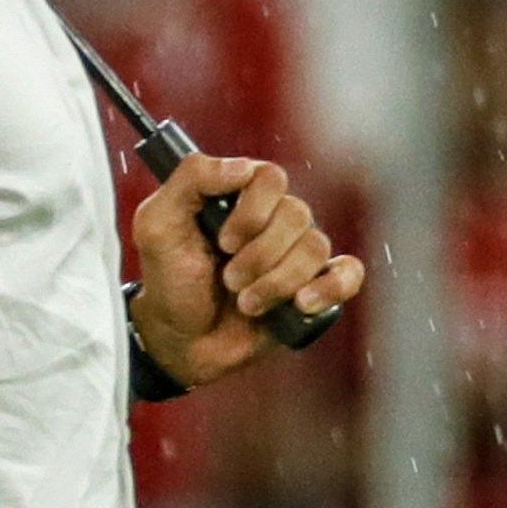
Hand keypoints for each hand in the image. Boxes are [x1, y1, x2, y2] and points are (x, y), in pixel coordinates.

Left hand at [130, 154, 365, 388]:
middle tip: (229, 279)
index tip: (224, 241)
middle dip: (260, 255)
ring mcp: (297, 253)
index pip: (271, 177)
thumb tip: (242, 167)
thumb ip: (190, 179)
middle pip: (297, 214)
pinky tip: (300, 304)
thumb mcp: (158, 224)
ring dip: (278, 281)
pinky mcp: (316, 287)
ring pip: (316, 247)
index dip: (252, 211)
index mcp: (242, 196)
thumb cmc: (169, 279)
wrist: (182, 340)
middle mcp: (275, 219)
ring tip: (247, 303)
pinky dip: (330, 288)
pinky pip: (348, 273)